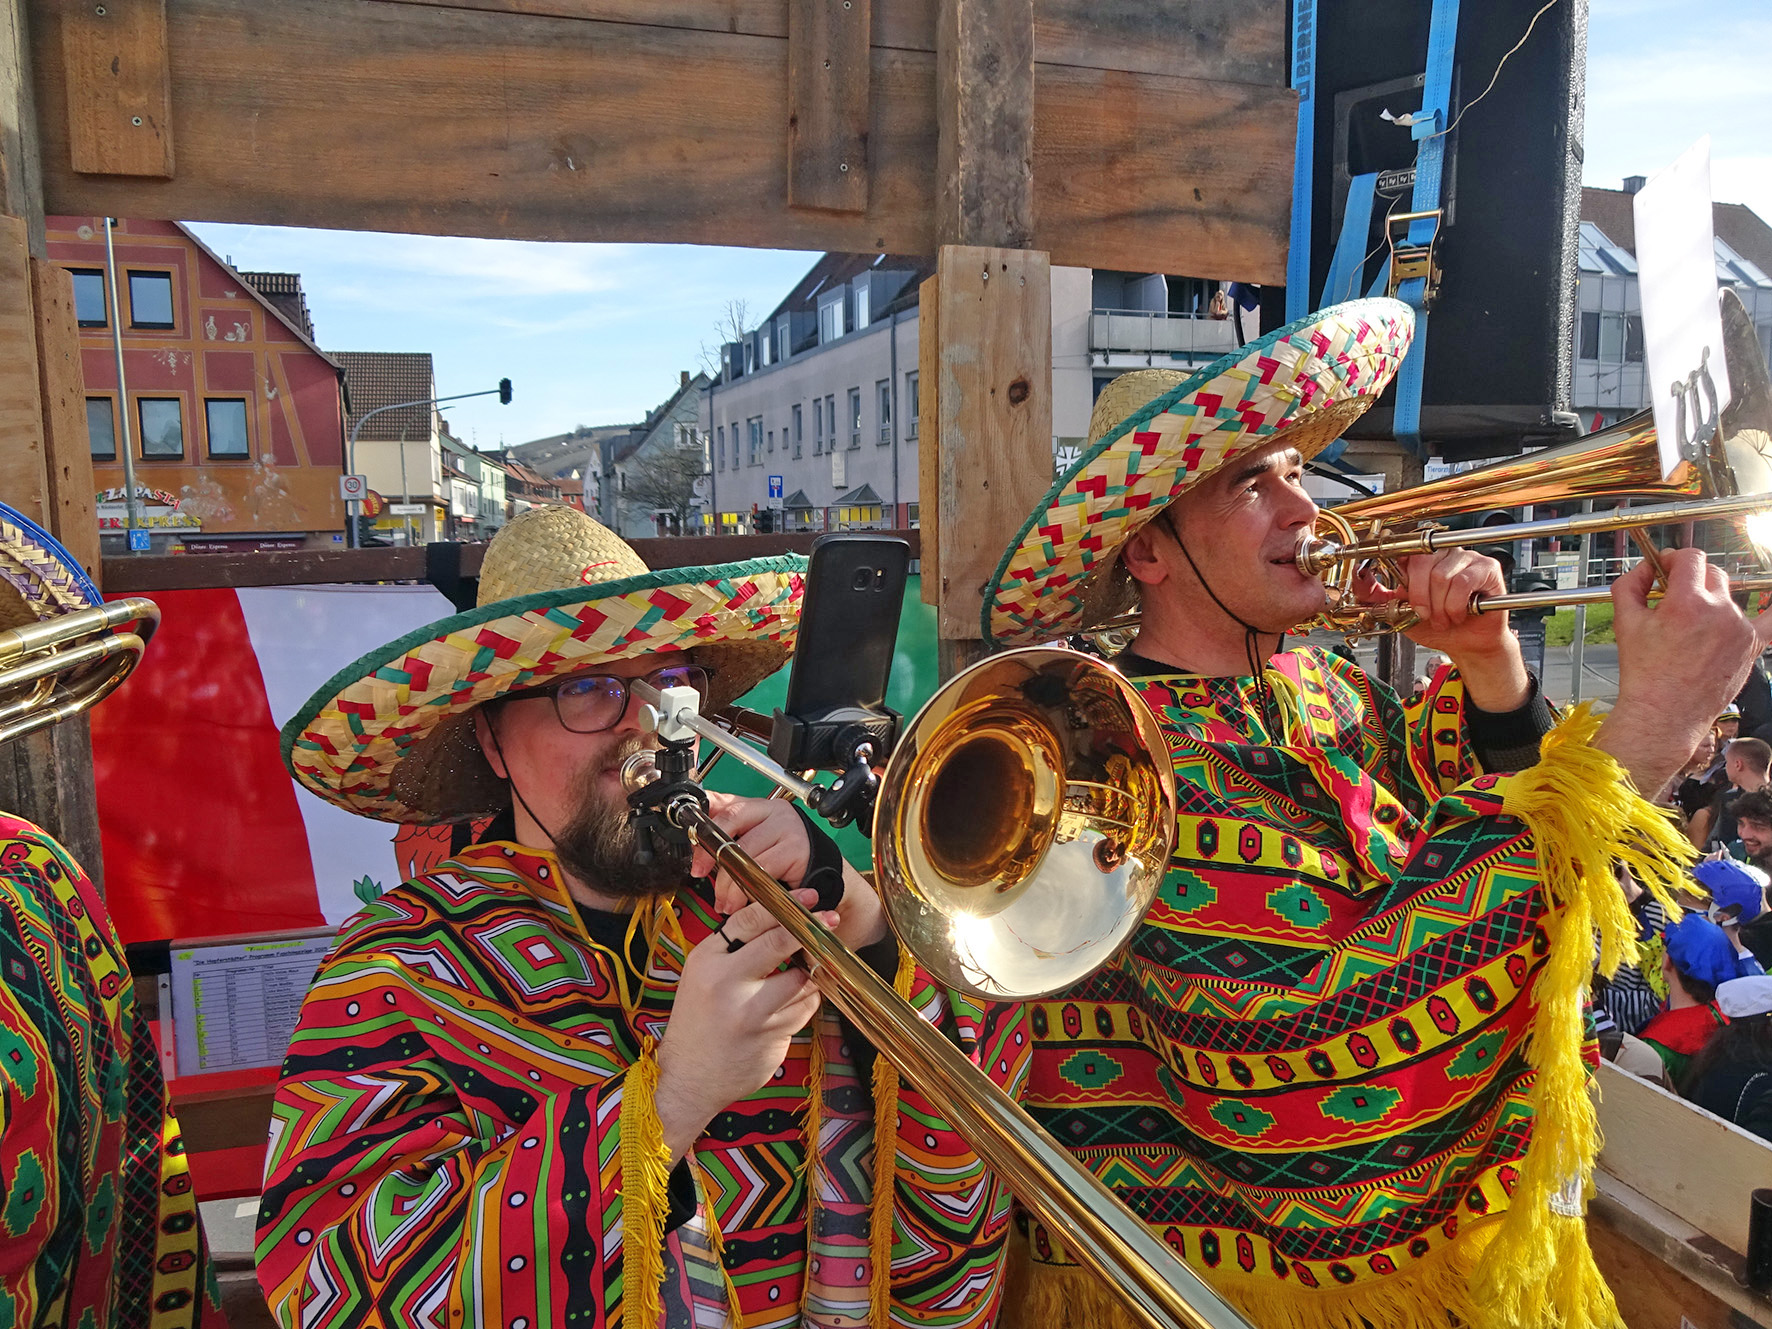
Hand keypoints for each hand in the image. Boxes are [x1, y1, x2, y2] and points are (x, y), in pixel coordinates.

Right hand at [653, 898, 829, 1159]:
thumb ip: (734, 949)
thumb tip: (781, 917)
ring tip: (804, 973)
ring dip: (810, 973)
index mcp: (707, 960)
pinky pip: (804, 1008)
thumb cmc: (699, 1021)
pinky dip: (807, 1001)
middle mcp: (726, 983)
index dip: (784, 904)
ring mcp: (750, 1011)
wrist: (688, 1079)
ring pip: (800, 978)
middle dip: (809, 928)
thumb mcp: (702, 976)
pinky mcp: (770, 1035)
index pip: (750, 920)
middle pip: (779, 943)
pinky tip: (796, 1003)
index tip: (810, 896)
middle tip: (829, 919)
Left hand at [692, 792, 886, 949]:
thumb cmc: (788, 861)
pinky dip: (751, 890)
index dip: (704, 832)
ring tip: (726, 901)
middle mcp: (776, 812)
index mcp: (762, 806)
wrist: (826, 877)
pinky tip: (748, 901)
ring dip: (731, 884)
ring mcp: (789, 829)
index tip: (695, 855)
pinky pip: (764, 871)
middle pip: (732, 830)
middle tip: (702, 877)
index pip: (725, 809)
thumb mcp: (756, 842)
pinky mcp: (798, 850)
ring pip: (745, 855)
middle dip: (713, 859)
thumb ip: (730, 835)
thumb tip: (696, 838)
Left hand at [1356, 549, 1528, 709]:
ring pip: (1441, 576)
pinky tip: (1460, 614)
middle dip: (1419, 596)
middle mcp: (1443, 554)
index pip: (1404, 548)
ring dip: (1440, 606)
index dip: (1394, 563)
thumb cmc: (1438, 626)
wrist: (1467, 644)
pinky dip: (1456, 605)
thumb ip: (1377, 596)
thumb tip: (1358, 579)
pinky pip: (1463, 582)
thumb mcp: (1399, 612)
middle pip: (1421, 562)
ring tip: (1444, 618)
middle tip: (1425, 614)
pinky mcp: (1487, 568)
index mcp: (1421, 560)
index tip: (1393, 583)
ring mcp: (1467, 558)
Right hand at [1597, 549, 1771, 792]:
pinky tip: (1769, 603)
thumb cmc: (1645, 674)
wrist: (1665, 713)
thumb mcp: (1624, 623)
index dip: (1673, 558)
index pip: (1690, 558)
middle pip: (1712, 574)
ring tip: (1690, 628)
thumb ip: (1629, 585)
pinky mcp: (1753, 645)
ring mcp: (1740, 628)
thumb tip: (1643, 569)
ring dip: (1710, 602)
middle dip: (1691, 579)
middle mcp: (1720, 611)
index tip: (1664, 568)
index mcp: (1687, 602)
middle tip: (1673, 597)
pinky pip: (1767, 621)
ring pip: (1727, 598)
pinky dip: (1763, 613)